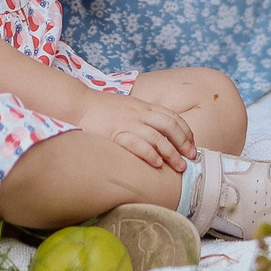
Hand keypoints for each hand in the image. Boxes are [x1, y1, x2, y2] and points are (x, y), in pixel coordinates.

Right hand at [70, 90, 196, 170]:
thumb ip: (142, 117)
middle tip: (191, 159)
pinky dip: (150, 154)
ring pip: (158, 137)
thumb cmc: (102, 109)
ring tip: (179, 167)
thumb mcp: (128, 108)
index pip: (172, 117)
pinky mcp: (116, 133)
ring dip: (171, 153)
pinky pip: (138, 144)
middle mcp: (140, 113)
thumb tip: (157, 133)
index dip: (186, 132)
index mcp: (144, 107)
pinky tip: (157, 164)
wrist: (78, 104)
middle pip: (170, 127)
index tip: (192, 145)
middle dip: (184, 144)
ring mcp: (128, 123)